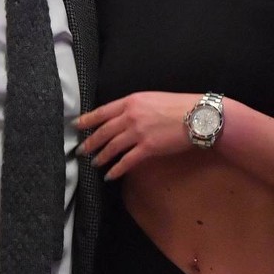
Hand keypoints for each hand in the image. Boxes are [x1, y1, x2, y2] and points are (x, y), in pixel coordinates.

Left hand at [76, 92, 192, 179]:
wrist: (197, 116)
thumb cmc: (178, 106)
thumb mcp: (151, 98)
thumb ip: (135, 106)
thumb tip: (122, 116)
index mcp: (131, 101)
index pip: (102, 111)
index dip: (87, 119)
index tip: (76, 125)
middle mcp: (131, 116)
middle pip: (103, 131)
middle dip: (90, 141)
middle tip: (80, 150)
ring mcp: (138, 132)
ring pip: (112, 146)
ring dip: (101, 156)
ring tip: (94, 163)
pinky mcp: (148, 148)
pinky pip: (127, 161)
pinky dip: (116, 169)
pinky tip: (110, 175)